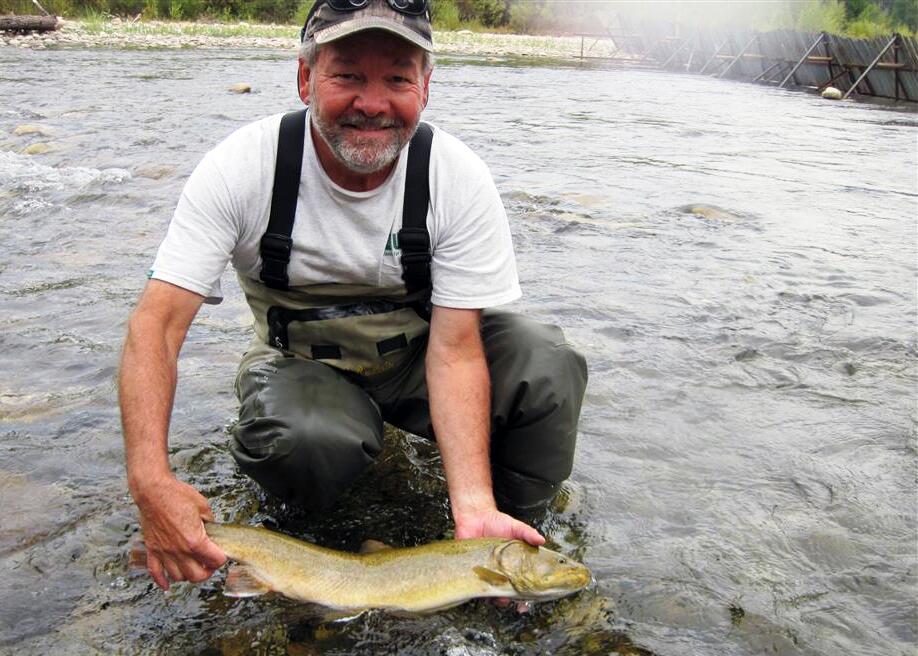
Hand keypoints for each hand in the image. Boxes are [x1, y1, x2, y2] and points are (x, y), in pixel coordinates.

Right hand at [131, 475, 225, 589]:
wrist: (153, 491)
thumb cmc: (177, 495)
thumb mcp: (203, 506)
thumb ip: (209, 522)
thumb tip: (212, 529)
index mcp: (194, 540)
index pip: (214, 560)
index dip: (221, 558)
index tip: (221, 554)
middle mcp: (179, 550)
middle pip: (196, 575)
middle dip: (207, 572)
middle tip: (209, 564)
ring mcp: (164, 552)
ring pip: (178, 576)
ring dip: (188, 575)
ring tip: (193, 567)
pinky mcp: (152, 549)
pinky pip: (155, 572)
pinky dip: (162, 581)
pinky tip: (167, 585)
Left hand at [454, 508, 543, 611]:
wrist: (475, 516)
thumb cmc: (496, 523)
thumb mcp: (515, 527)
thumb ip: (527, 534)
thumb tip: (542, 541)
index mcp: (514, 565)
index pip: (523, 584)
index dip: (526, 596)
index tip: (527, 604)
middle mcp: (501, 572)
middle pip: (508, 593)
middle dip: (511, 600)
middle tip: (512, 600)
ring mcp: (487, 573)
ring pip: (492, 594)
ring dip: (496, 598)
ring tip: (499, 595)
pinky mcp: (473, 571)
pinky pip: (476, 586)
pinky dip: (480, 590)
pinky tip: (484, 587)